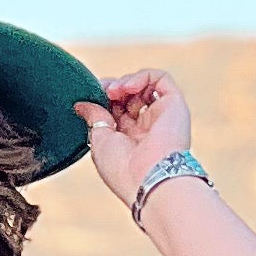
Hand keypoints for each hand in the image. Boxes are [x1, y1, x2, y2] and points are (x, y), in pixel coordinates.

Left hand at [76, 67, 190, 207]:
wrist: (149, 178)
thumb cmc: (123, 169)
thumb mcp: (99, 140)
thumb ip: (93, 117)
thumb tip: (81, 104)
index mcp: (130, 140)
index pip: (117, 110)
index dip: (103, 99)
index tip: (90, 96)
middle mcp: (148, 128)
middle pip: (130, 97)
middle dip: (112, 89)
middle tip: (102, 91)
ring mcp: (162, 116)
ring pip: (145, 86)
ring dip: (125, 82)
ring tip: (114, 92)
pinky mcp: (175, 105)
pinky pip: (161, 79)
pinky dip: (142, 77)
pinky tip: (127, 88)